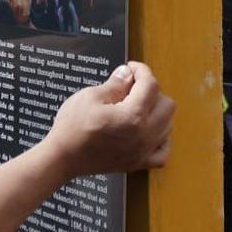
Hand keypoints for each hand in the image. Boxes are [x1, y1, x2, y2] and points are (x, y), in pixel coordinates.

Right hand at [46, 62, 173, 176]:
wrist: (63, 158)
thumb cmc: (72, 127)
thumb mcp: (90, 97)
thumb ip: (115, 84)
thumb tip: (127, 73)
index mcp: (133, 116)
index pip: (150, 85)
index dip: (141, 70)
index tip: (131, 68)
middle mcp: (144, 134)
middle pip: (167, 104)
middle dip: (152, 90)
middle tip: (132, 88)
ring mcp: (143, 151)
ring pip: (168, 125)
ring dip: (157, 112)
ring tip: (137, 107)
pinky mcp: (138, 163)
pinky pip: (163, 152)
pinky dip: (161, 140)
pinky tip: (148, 132)